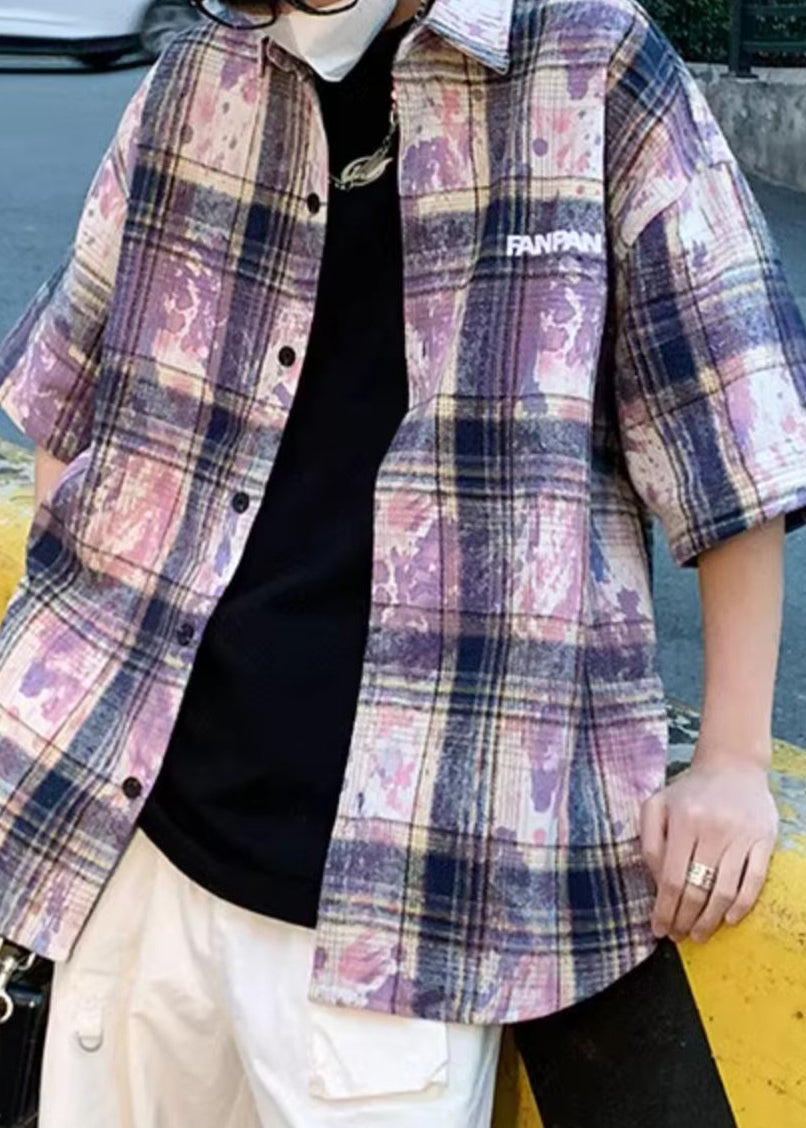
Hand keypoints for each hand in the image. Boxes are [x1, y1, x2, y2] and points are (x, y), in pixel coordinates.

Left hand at [640, 757, 778, 942]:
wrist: (733, 765)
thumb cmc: (689, 791)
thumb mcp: (657, 804)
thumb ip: (649, 840)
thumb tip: (655, 881)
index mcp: (682, 821)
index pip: (671, 878)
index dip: (664, 909)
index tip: (659, 929)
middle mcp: (712, 829)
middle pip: (697, 889)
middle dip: (685, 920)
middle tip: (678, 936)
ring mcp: (740, 836)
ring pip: (725, 891)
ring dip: (710, 920)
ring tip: (699, 935)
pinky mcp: (764, 840)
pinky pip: (754, 880)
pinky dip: (742, 905)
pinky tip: (728, 919)